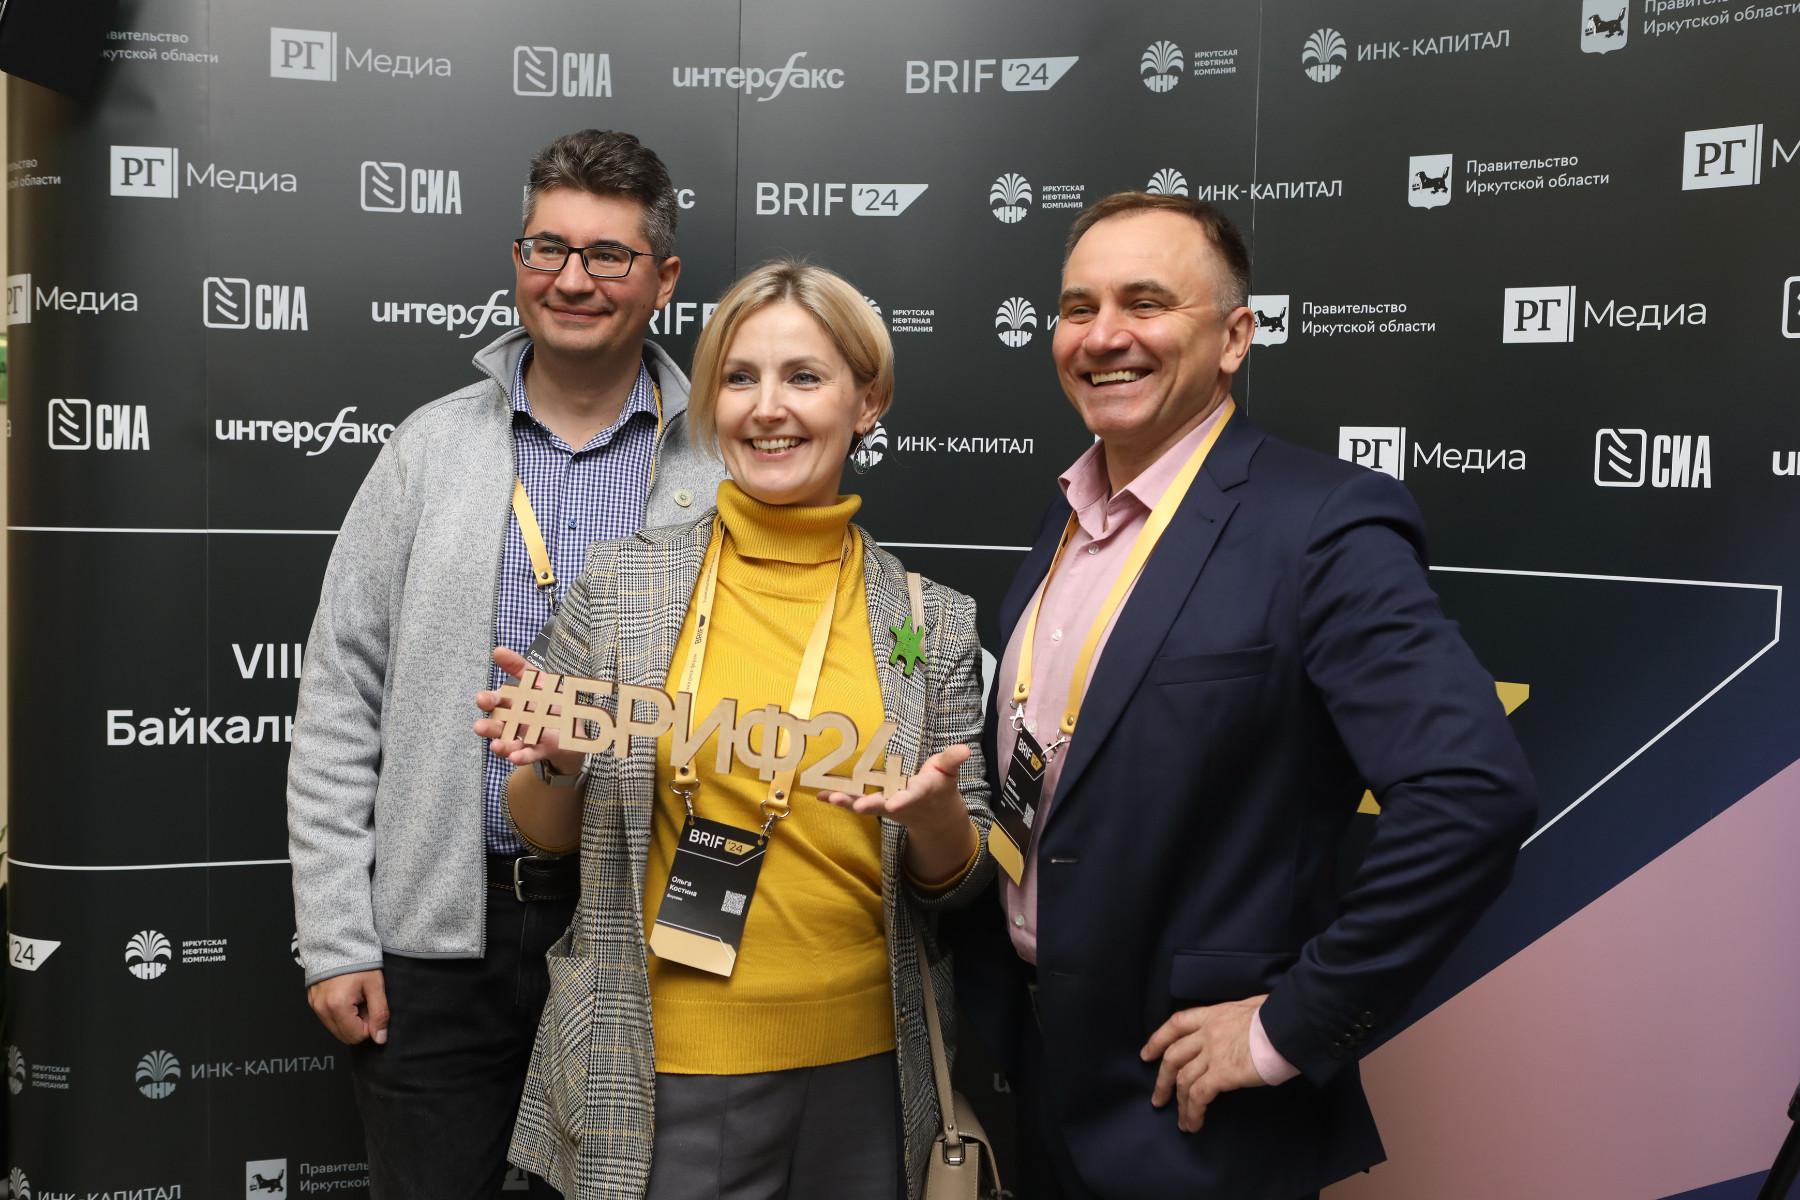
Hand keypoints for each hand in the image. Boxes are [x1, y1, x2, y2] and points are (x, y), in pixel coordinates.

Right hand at [308, 969, 389, 1045]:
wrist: (338, 943)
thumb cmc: (358, 961)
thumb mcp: (375, 986)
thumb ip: (380, 1013)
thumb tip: (380, 1038)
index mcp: (338, 1006)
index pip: (357, 1036)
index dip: (370, 1025)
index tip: (371, 1006)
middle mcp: (322, 1009)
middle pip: (345, 1036)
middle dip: (359, 1024)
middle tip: (364, 1002)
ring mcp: (315, 1006)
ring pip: (336, 1029)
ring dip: (349, 1019)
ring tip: (355, 997)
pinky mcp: (312, 1002)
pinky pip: (328, 1019)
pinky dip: (339, 1013)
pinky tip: (346, 996)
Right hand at [473, 646, 583, 775]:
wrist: (573, 723)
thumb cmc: (548, 700)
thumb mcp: (536, 680)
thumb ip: (518, 666)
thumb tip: (497, 650)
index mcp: (511, 703)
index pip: (496, 701)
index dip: (488, 700)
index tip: (481, 699)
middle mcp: (514, 722)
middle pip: (498, 725)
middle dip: (488, 726)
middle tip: (479, 727)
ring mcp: (525, 737)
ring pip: (509, 743)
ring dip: (501, 746)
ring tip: (496, 746)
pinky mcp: (540, 749)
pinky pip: (528, 754)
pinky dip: (521, 756)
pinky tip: (515, 757)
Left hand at [820, 744, 976, 883]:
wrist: (933, 816)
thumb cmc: (939, 787)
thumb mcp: (948, 772)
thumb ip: (952, 760)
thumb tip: (965, 749)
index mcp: (920, 792)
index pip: (912, 795)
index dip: (904, 799)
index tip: (894, 803)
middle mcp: (900, 801)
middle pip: (883, 804)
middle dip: (869, 805)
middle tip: (856, 806)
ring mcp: (885, 805)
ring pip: (864, 804)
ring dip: (846, 802)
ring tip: (829, 798)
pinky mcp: (874, 804)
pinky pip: (854, 802)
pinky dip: (838, 799)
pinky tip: (820, 796)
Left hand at [1140, 994, 1267, 1132]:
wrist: (1289, 1025)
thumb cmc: (1279, 1015)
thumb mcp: (1252, 1006)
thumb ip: (1239, 1018)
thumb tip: (1244, 1024)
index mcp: (1213, 1015)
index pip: (1176, 1024)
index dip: (1158, 1040)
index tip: (1147, 1054)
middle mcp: (1207, 1033)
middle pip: (1173, 1056)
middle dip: (1162, 1080)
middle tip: (1158, 1099)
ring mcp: (1212, 1053)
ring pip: (1183, 1079)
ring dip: (1179, 1103)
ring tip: (1181, 1122)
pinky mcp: (1222, 1073)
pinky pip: (1198, 1096)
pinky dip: (1192, 1111)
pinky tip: (1193, 1123)